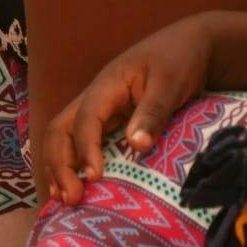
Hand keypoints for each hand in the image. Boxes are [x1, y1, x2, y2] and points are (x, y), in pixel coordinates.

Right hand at [43, 14, 215, 205]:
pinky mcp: (101, 125)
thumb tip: (136, 146)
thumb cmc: (181, 60)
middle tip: (71, 197)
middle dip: (59, 165)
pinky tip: (68, 188)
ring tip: (62, 199)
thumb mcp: (172, 82)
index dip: (86, 149)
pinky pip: (74, 146)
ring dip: (57, 170)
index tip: (95, 177)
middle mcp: (91, 100)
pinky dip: (66, 168)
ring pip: (60, 141)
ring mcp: (94, 112)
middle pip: (59, 132)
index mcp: (106, 85)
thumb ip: (153, 112)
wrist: (190, 46)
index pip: (85, 120)